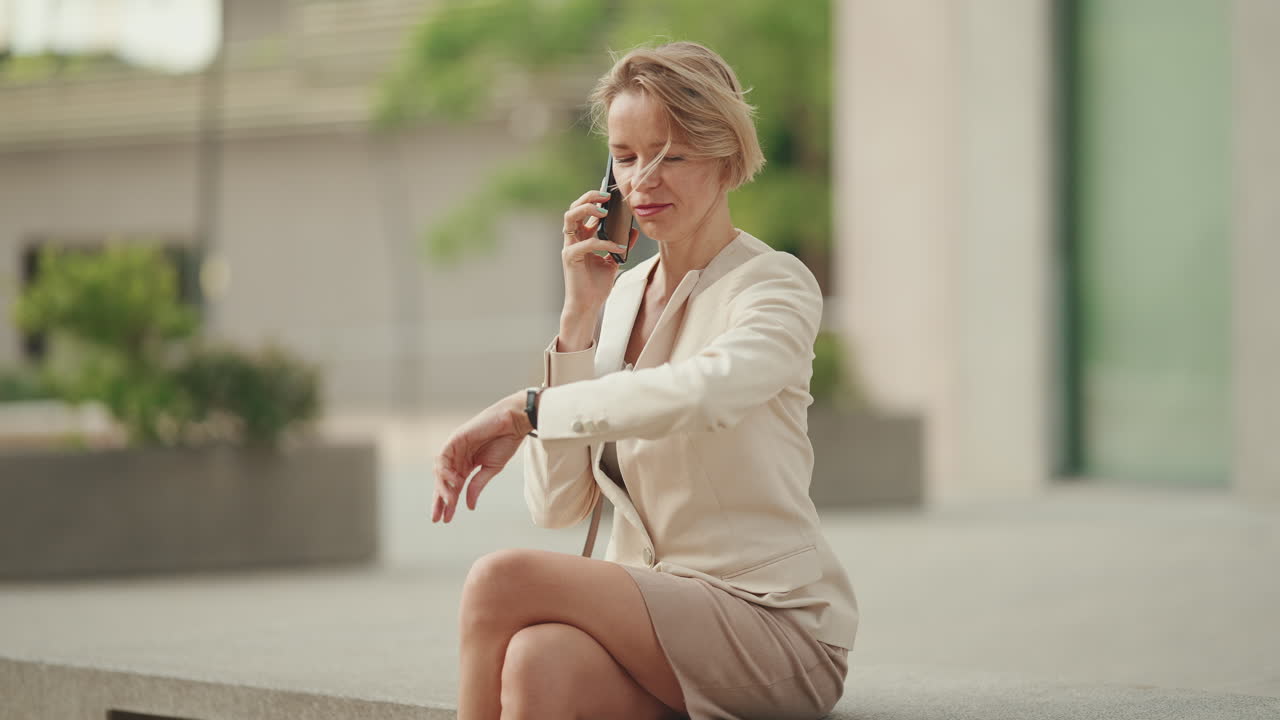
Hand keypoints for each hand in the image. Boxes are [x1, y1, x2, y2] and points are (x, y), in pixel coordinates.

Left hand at [432, 391, 529, 522]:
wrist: (513, 423)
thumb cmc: (505, 442)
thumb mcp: (490, 469)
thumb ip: (477, 486)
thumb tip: (469, 506)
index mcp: (466, 465)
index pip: (453, 487)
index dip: (448, 504)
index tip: (446, 520)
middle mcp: (458, 457)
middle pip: (443, 482)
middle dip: (440, 500)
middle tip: (439, 517)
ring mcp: (455, 448)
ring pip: (440, 472)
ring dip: (444, 488)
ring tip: (450, 501)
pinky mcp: (455, 439)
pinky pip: (444, 457)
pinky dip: (446, 470)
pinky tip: (454, 481)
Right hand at [562, 190, 638, 312]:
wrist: (588, 305)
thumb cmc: (597, 284)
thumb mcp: (614, 260)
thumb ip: (620, 243)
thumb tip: (633, 229)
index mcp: (582, 236)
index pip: (585, 210)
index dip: (595, 198)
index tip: (610, 191)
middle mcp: (573, 238)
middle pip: (574, 208)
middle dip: (589, 198)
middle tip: (606, 196)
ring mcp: (570, 246)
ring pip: (570, 218)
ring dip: (587, 209)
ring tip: (605, 211)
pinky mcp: (570, 258)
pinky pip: (586, 244)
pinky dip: (604, 243)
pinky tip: (618, 247)